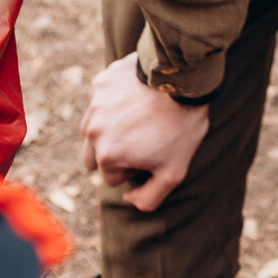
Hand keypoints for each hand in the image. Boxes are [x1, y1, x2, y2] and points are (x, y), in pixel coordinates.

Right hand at [81, 58, 210, 211]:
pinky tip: (136, 98)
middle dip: (114, 153)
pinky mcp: (100, 83)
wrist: (184, 79)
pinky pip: (99, 102)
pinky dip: (112, 103)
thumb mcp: (174, 172)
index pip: (112, 178)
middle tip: (143, 139)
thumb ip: (148, 197)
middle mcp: (93, 132)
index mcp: (107, 157)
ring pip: (93, 130)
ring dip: (109, 129)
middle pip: (94, 157)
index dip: (135, 169)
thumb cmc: (181, 126)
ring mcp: (94, 105)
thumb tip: (128, 198)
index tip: (153, 153)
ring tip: (139, 119)